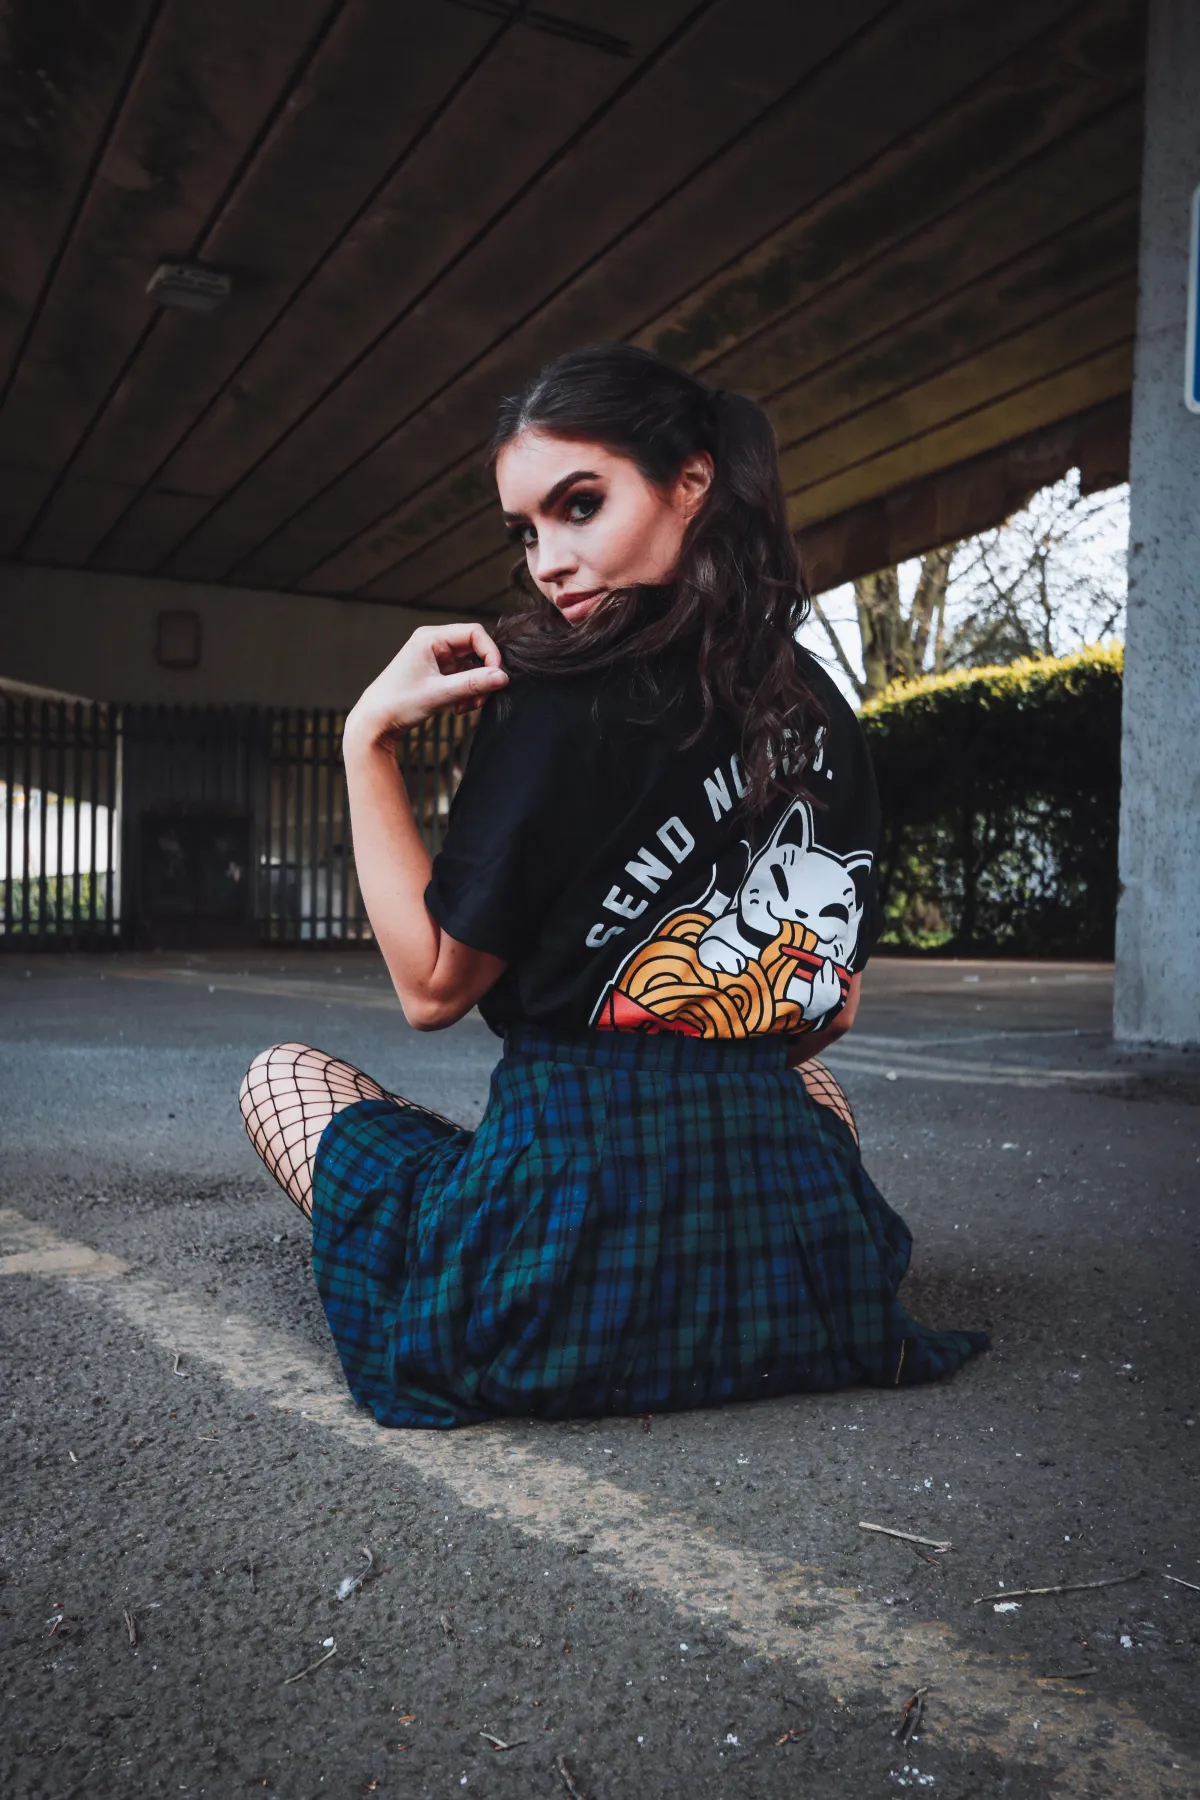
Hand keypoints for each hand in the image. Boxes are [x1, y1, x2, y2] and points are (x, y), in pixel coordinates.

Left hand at [344, 623, 508, 749]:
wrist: (375, 722)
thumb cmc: (398, 703)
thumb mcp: (440, 693)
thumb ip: (473, 683)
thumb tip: (502, 677)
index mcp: (430, 638)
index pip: (474, 633)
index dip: (490, 653)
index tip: (496, 676)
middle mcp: (433, 644)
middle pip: (474, 650)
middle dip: (482, 674)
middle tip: (483, 696)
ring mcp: (435, 660)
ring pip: (470, 667)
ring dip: (475, 687)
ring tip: (467, 706)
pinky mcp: (436, 675)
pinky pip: (462, 679)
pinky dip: (465, 693)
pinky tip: (457, 708)